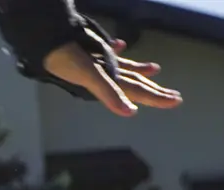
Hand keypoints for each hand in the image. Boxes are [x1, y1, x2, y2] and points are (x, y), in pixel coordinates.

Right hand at [44, 39, 181, 116]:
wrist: (48, 41)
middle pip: (137, 86)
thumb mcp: (90, 75)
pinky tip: (121, 46)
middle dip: (155, 92)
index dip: (158, 98)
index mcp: (110, 83)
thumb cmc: (66, 59)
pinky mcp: (92, 54)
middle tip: (174, 98)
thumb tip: (130, 112)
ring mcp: (101, 66)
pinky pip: (111, 56)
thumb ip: (109, 94)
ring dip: (141, 74)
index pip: (139, 92)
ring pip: (127, 72)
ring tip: (155, 72)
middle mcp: (108, 77)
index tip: (175, 102)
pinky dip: (119, 54)